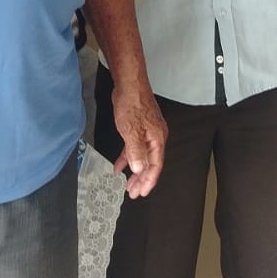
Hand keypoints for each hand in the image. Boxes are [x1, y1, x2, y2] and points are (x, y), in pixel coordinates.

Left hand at [109, 83, 166, 197]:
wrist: (129, 85)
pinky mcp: (138, 128)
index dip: (149, 180)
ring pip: (142, 157)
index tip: (141, 192)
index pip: (155, 165)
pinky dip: (128, 158)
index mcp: (157, 139)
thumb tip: (139, 169)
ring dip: (134, 171)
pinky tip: (119, 166)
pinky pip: (134, 148)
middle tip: (133, 193)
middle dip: (142, 179)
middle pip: (150, 163)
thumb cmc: (132, 103)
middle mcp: (155, 137)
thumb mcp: (131, 130)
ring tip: (127, 184)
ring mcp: (147, 132)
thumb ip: (136, 151)